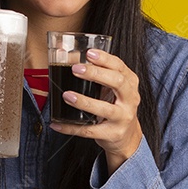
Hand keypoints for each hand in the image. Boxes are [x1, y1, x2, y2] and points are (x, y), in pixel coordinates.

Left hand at [49, 48, 142, 174]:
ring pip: (105, 109)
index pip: (120, 67)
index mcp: (130, 84)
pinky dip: (71, 128)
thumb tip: (66, 54)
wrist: (127, 136)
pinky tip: (57, 124)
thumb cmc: (116, 105)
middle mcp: (130, 100)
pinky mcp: (112, 134)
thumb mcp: (114, 88)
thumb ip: (99, 73)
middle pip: (117, 83)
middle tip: (76, 69)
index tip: (89, 53)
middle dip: (96, 74)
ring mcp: (122, 118)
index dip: (105, 59)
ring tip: (67, 95)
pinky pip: (89, 131)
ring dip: (84, 102)